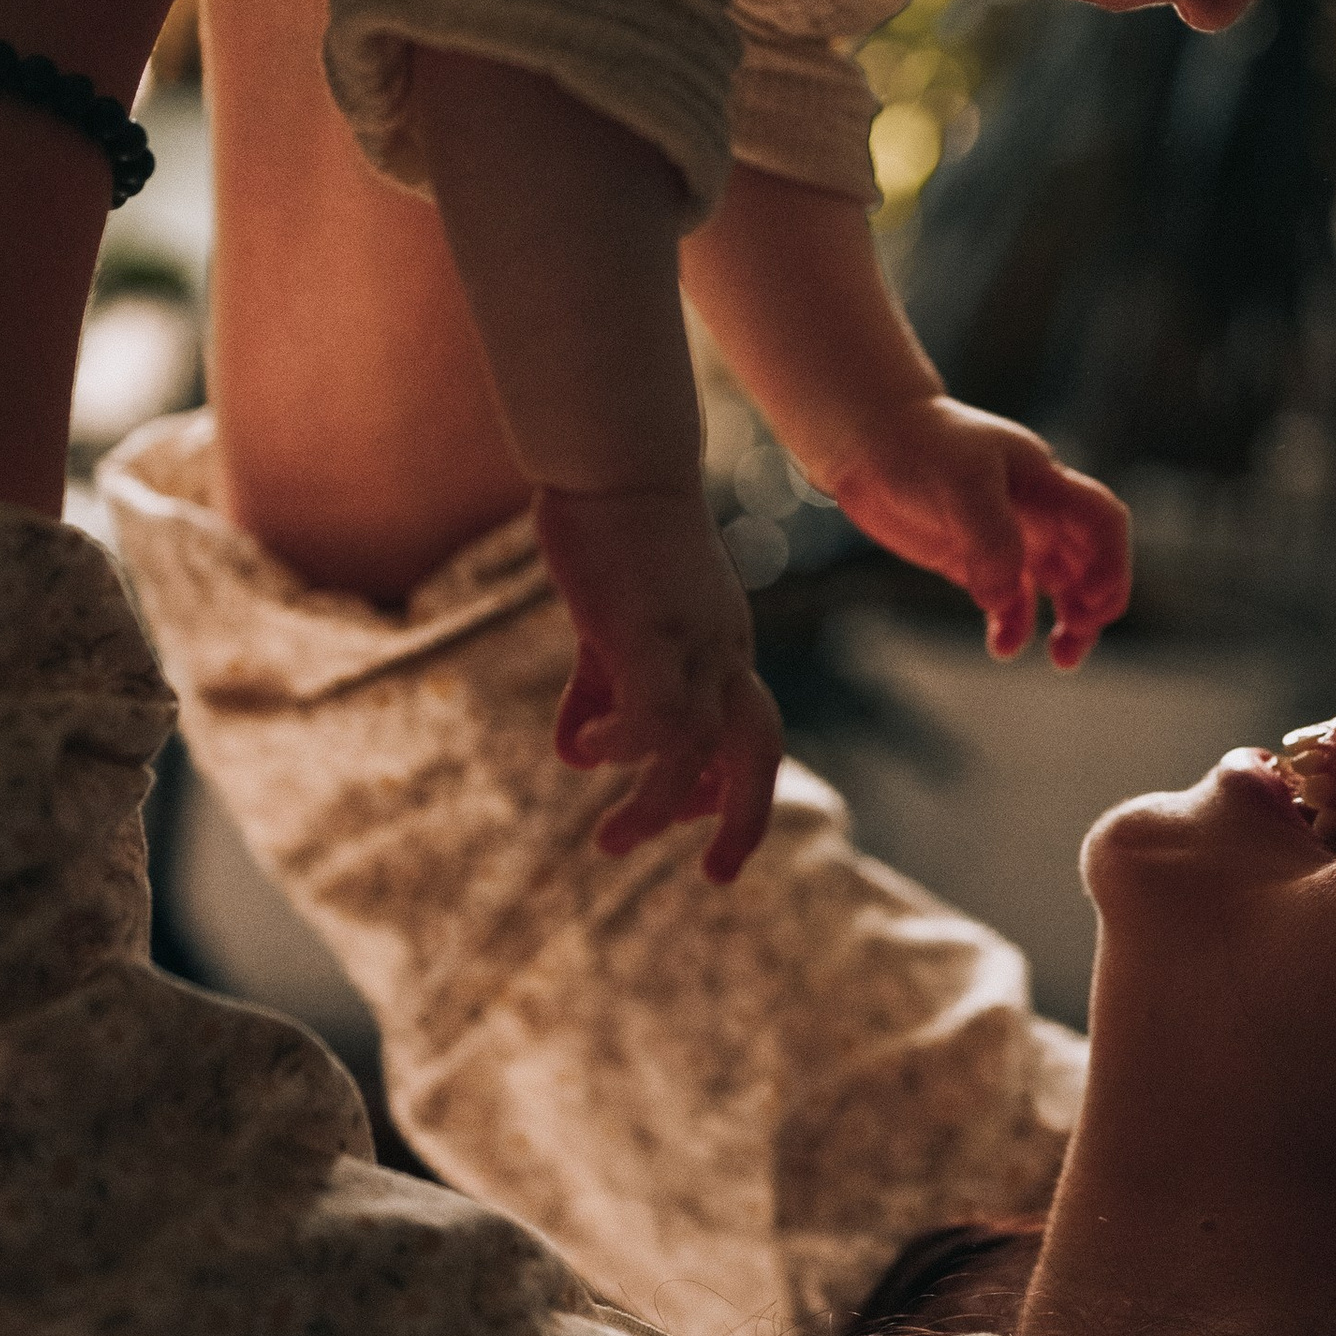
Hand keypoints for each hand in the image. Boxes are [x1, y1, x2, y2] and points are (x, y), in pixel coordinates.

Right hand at [532, 482, 784, 883]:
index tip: (691, 822)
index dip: (729, 786)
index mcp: (720, 645)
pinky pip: (654, 713)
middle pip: (758, 749)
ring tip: (610, 842)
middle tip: (718, 878)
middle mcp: (721, 648)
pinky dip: (624, 746)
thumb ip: (602, 686)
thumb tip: (577, 757)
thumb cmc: (611, 528)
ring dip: (657, 805)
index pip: (749, 731)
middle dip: (744, 820)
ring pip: (697, 748)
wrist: (612, 457)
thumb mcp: (610, 623)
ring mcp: (691, 639)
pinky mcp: (649, 628)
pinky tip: (585, 755)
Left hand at [823, 398, 1131, 667]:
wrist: (870, 440)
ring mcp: (1005, 537)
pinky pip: (1009, 600)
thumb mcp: (963, 481)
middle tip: (1078, 634)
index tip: (1092, 600)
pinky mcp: (972, 559)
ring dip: (1068, 623)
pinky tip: (1002, 647)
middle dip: (1095, 602)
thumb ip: (990, 538)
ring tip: (1063, 659)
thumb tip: (1001, 598)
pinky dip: (1013, 626)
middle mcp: (1035, 512)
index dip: (1112, 561)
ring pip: (1057, 586)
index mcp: (1045, 483)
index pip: (1103, 521)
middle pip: (1089, 562)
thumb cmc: (922, 446)